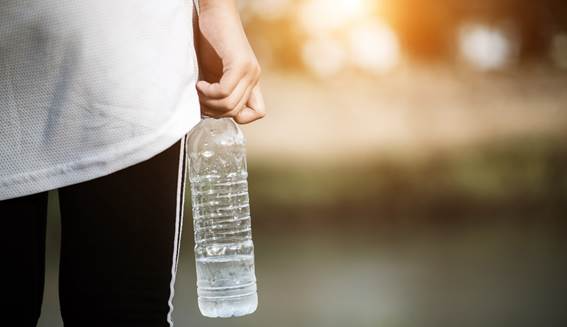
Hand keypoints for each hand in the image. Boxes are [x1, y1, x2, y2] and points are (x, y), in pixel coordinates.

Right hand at [194, 0, 265, 123]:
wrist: (214, 11)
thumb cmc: (209, 39)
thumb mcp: (213, 72)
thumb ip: (216, 91)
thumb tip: (206, 113)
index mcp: (251, 81)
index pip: (258, 112)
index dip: (235, 115)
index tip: (215, 105)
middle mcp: (254, 77)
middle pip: (236, 112)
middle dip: (213, 111)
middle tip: (199, 98)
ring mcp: (250, 71)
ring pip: (230, 105)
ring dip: (208, 102)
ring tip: (198, 89)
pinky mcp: (240, 64)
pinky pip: (224, 91)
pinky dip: (208, 92)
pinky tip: (200, 83)